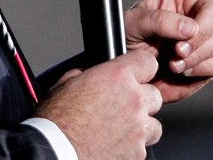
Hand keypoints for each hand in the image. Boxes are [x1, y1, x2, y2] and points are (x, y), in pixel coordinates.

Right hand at [36, 50, 162, 159]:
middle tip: (122, 106)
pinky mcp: (138, 153)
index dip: (141, 67)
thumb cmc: (57, 120)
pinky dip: (131, 146)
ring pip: (154, 125)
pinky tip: (113, 144)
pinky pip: (142, 147)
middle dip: (141, 99)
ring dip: (141, 125)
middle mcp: (133, 101)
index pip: (147, 62)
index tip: (137, 73)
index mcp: (117, 77)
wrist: (57, 152)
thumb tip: (91, 75)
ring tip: (119, 129)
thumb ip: (87, 75)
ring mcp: (138, 129)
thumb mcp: (66, 84)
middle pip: (155, 95)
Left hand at [125, 0, 212, 102]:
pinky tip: (183, 69)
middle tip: (176, 50)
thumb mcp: (132, 23)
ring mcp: (208, 33)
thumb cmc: (127, 42)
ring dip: (197, 55)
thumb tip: (191, 28)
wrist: (134, 76)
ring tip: (172, 61)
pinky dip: (203, 68)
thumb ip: (159, 21)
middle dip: (200, 34)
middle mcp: (198, 8)